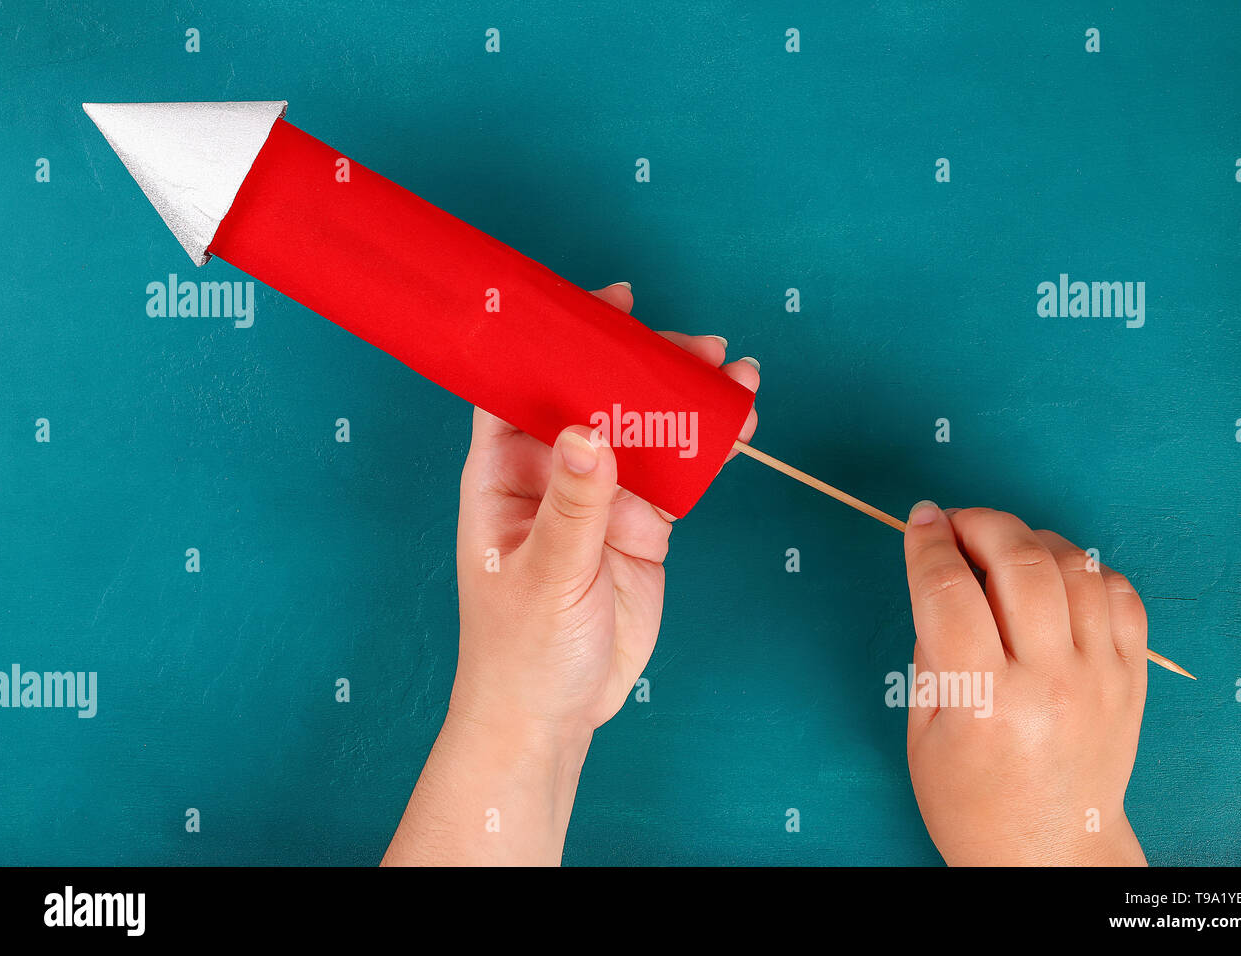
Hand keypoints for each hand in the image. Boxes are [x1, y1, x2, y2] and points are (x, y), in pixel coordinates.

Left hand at [450, 281, 759, 737]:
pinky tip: (737, 424)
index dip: (555, 341)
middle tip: (691, 347)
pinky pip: (677, 476)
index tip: (599, 306)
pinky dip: (707, 450)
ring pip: (644, 432)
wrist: (556, 714)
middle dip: (641, 367)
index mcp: (504, 474)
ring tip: (731, 375)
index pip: (521, 388)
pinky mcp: (641, 526)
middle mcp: (553, 474)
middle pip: (596, 399)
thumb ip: (573, 505)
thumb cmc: (520, 649)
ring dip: (684, 403)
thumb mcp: (545, 576)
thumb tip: (591, 430)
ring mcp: (601, 498)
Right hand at [902, 504, 1148, 865]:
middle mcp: (1049, 681)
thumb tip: (942, 578)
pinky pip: (1119, 593)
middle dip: (980, 524)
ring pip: (1075, 567)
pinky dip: (1084, 569)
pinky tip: (1053, 578)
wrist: (1050, 855)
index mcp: (986, 700)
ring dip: (1031, 540)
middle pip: (1020, 563)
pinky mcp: (1130, 678)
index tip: (919, 519)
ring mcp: (1099, 677)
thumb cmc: (973, 802)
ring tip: (1002, 551)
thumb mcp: (922, 732)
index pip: (950, 592)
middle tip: (956, 524)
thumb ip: (932, 651)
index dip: (927, 543)